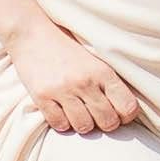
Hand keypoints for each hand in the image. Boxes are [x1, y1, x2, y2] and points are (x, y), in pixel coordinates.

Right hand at [7, 22, 143, 136]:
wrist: (31, 33)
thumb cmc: (67, 47)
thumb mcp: (95, 58)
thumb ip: (110, 80)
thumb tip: (128, 109)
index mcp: (103, 71)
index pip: (128, 107)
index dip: (127, 116)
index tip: (119, 114)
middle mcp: (85, 82)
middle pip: (107, 122)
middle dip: (105, 124)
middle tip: (97, 116)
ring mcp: (63, 90)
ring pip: (84, 127)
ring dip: (83, 124)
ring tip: (78, 113)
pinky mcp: (42, 97)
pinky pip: (59, 125)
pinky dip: (62, 123)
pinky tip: (61, 111)